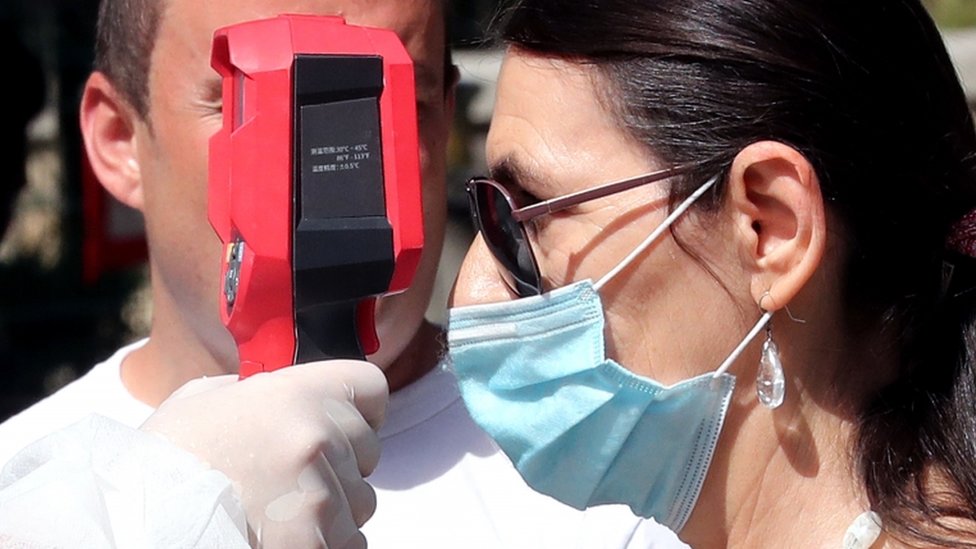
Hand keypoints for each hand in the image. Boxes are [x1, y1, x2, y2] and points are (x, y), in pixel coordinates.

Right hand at [140, 360, 388, 547]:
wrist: (139, 527)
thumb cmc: (164, 463)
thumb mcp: (204, 401)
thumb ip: (258, 391)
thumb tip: (284, 393)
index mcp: (295, 394)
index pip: (372, 388)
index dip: (356, 407)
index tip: (335, 423)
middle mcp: (317, 441)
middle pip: (369, 449)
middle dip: (340, 462)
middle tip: (289, 475)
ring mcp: (321, 498)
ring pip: (363, 501)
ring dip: (334, 507)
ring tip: (278, 511)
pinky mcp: (319, 545)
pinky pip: (352, 541)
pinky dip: (327, 543)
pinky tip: (283, 537)